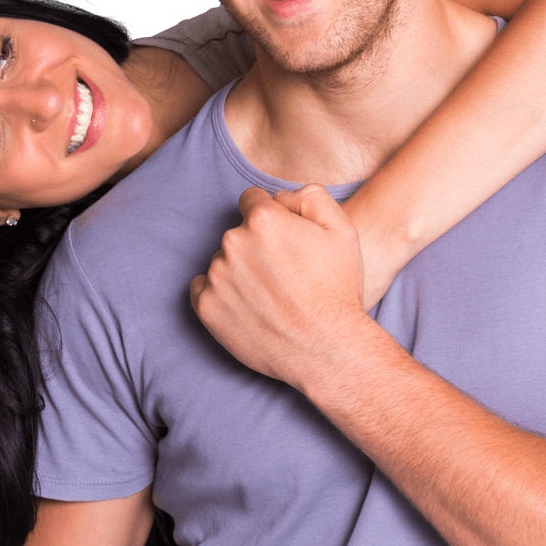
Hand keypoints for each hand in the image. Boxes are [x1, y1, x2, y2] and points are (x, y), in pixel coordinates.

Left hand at [190, 184, 368, 390]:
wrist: (327, 349)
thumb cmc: (337, 290)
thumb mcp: (341, 228)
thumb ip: (309, 196)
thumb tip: (280, 197)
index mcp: (263, 220)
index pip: (253, 200)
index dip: (271, 216)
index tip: (283, 238)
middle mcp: (233, 243)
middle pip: (238, 232)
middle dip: (256, 244)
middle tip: (283, 272)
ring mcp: (217, 277)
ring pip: (223, 261)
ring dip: (240, 270)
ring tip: (270, 294)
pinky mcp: (207, 308)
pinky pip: (203, 288)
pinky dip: (221, 293)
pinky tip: (248, 305)